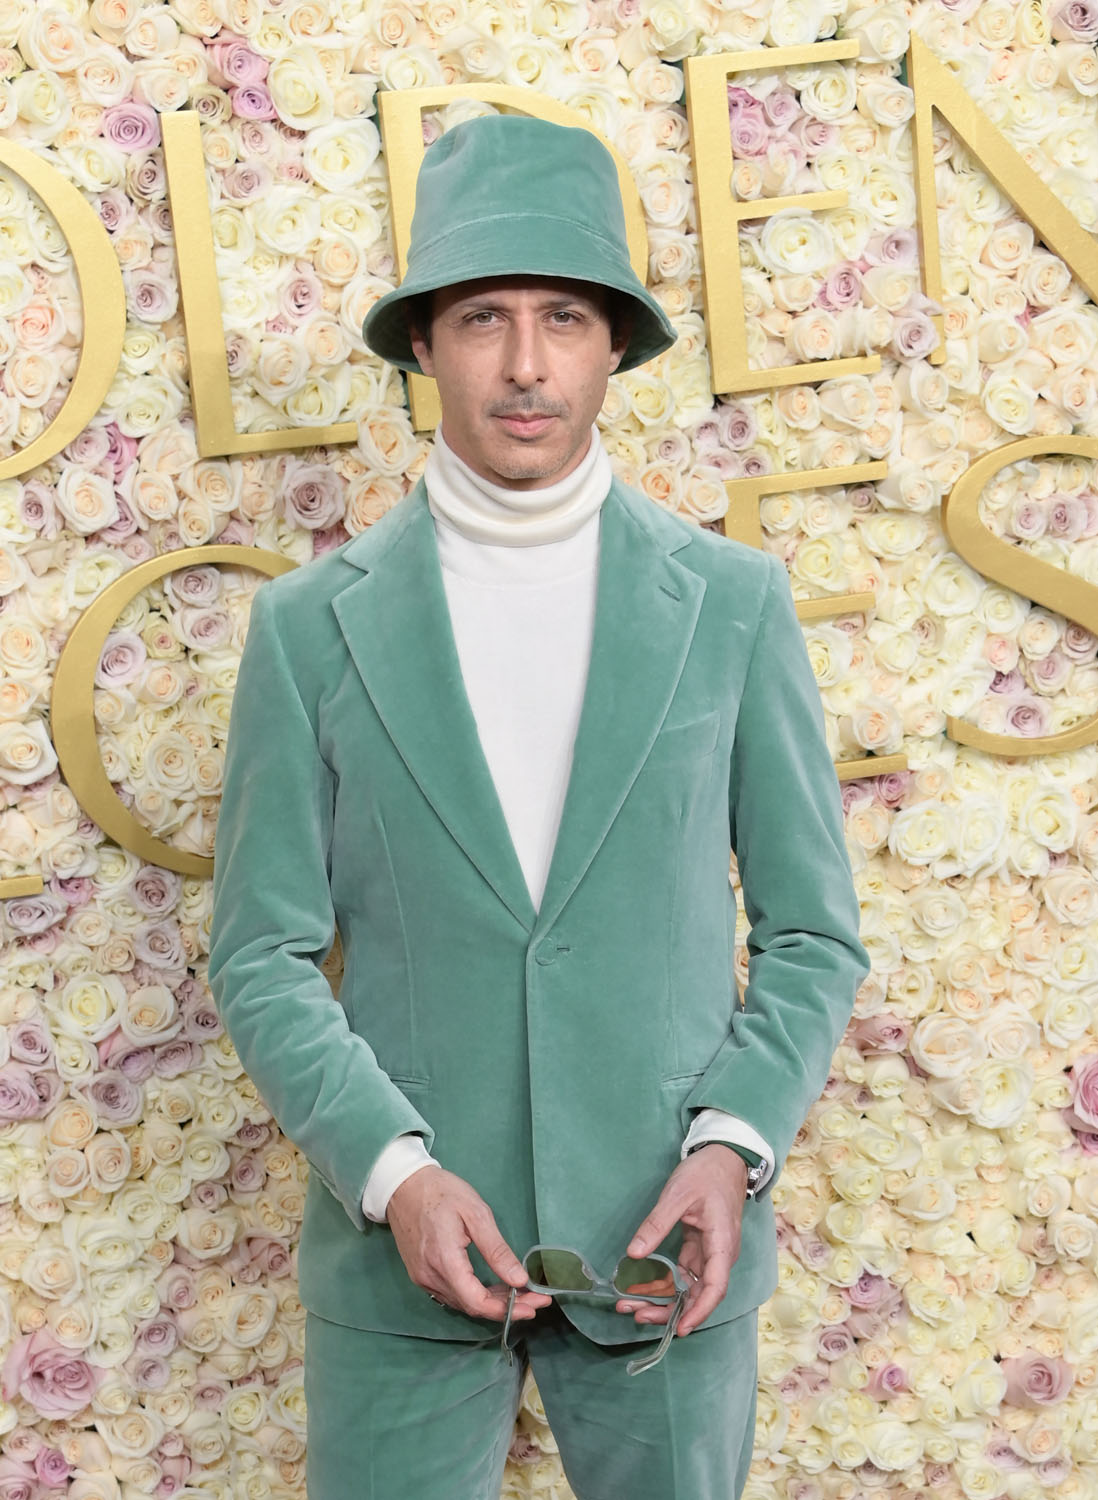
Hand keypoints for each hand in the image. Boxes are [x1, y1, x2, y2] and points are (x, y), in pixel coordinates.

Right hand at [386, 1166, 551, 1322]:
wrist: (403, 1185)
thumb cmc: (441, 1192)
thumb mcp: (475, 1213)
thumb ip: (497, 1250)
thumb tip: (519, 1279)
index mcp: (445, 1261)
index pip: (478, 1302)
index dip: (508, 1310)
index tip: (534, 1307)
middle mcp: (430, 1277)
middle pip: (472, 1305)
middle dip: (506, 1307)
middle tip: (535, 1301)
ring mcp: (422, 1278)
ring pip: (462, 1302)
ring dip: (491, 1302)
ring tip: (519, 1294)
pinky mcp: (420, 1274)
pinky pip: (451, 1294)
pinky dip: (474, 1294)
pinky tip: (492, 1288)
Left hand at [617, 1144, 747, 1335]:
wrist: (723, 1157)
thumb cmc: (706, 1174)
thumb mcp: (678, 1194)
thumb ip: (657, 1224)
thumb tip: (634, 1254)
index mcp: (721, 1244)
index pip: (714, 1287)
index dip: (698, 1311)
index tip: (679, 1328)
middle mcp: (718, 1256)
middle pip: (697, 1294)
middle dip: (668, 1310)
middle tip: (635, 1314)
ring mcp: (708, 1254)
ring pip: (687, 1287)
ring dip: (662, 1299)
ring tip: (630, 1306)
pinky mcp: (698, 1249)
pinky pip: (681, 1275)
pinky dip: (662, 1284)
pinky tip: (640, 1289)